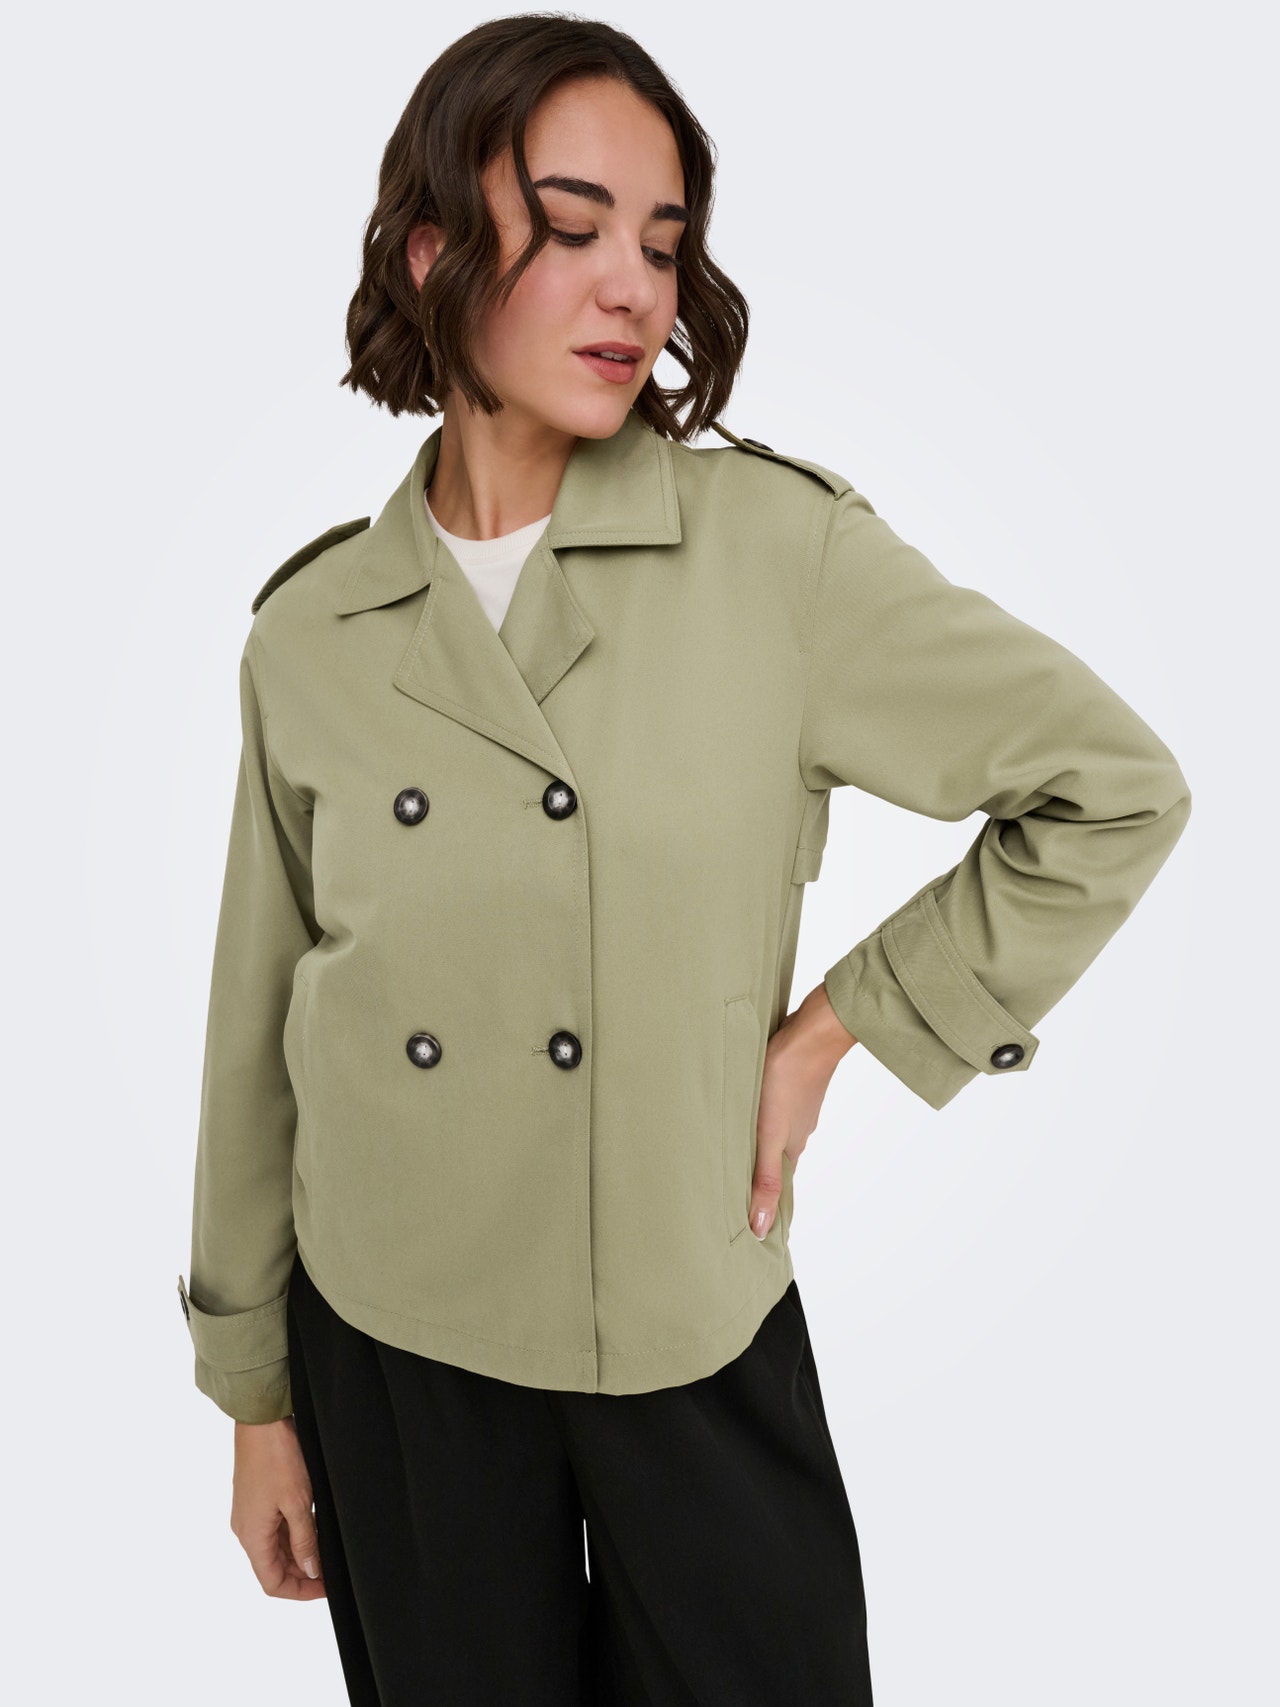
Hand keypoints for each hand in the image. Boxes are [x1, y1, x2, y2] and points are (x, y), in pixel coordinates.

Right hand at [230, 1416, 325, 1599]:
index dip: (300, 1591)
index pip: (272, 1583)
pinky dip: (293, 1534)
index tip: (326, 1588)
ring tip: (327, 1550)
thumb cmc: (277, 1457)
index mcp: (252, 1536)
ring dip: (299, 1553)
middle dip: (303, 1573)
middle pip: (273, 1567)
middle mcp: (246, 1529)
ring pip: (275, 1548)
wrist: (261, 1420)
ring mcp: (250, 1514)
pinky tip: (315, 1527)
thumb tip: (311, 1571)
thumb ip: (304, 1541)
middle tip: (332, 1570)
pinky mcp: (256, 1499)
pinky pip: (274, 1528)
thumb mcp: (297, 1503)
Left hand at [749, 982, 856, 1240]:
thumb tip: (760, 1228)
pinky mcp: (790, 1080)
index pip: (777, 1184)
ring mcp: (796, 1104)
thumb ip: (764, 1178)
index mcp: (793, 1147)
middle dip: (755, 1171)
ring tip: (728, 1145)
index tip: (748, 1219)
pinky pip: (773, 1104)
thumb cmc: (787, 1080)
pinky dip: (759, 1112)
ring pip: (773, 1129)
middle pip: (774, 1157)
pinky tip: (744, 1106)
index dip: (763, 1200)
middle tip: (728, 1184)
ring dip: (755, 1139)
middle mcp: (797, 1129)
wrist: (812, 1030)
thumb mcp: (769, 1135)